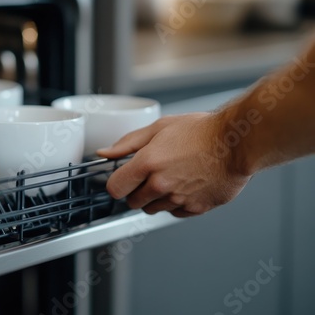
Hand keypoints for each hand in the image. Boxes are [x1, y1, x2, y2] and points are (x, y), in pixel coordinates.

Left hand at [96, 112, 250, 217]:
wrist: (237, 142)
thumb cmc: (201, 131)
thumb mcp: (159, 127)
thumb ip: (127, 143)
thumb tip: (105, 153)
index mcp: (147, 163)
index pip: (115, 189)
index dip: (118, 183)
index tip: (125, 178)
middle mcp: (160, 185)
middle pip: (132, 202)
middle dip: (136, 190)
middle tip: (151, 174)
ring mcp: (178, 199)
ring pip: (153, 209)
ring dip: (156, 198)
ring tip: (172, 177)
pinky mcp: (195, 209)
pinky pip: (175, 213)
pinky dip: (176, 204)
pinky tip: (186, 185)